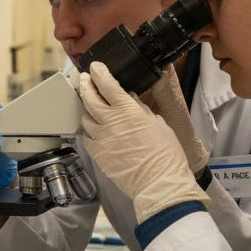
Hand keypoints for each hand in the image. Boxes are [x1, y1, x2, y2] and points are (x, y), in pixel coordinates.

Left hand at [79, 62, 208, 223]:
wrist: (159, 182)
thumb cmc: (166, 155)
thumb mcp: (158, 124)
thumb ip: (140, 109)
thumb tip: (130, 99)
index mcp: (128, 111)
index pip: (107, 85)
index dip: (99, 73)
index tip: (95, 67)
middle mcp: (111, 122)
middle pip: (89, 98)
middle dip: (85, 85)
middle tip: (84, 80)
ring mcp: (102, 139)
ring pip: (85, 119)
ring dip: (87, 110)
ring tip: (90, 107)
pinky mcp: (98, 155)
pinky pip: (87, 139)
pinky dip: (89, 132)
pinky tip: (94, 131)